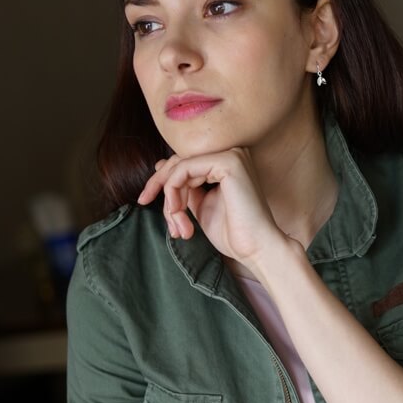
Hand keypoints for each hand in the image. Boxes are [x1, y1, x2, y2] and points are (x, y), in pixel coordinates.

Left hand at [136, 148, 289, 267]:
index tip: (145, 201)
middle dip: (160, 188)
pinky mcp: (227, 163)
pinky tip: (178, 213)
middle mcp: (232, 153)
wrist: (257, 249)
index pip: (184, 163)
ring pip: (179, 167)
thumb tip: (162, 167)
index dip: (161, 182)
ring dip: (170, 198)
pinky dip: (173, 192)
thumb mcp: (201, 206)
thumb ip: (186, 187)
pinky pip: (184, 170)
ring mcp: (231, 155)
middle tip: (157, 214)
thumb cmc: (234, 234)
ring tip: (178, 226)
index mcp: (228, 162)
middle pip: (179, 161)